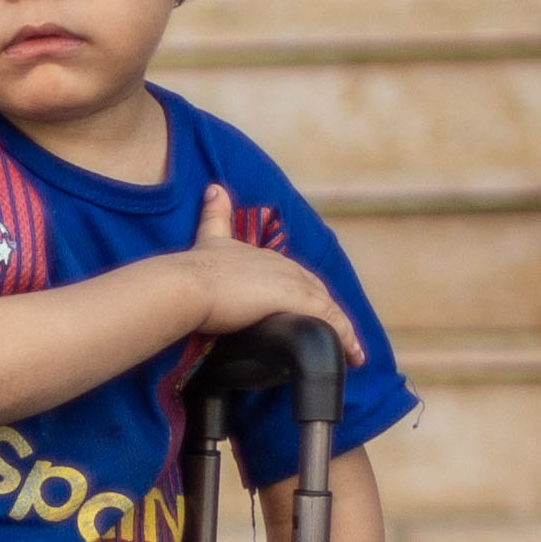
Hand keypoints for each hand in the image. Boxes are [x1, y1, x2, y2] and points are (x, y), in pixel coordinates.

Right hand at [181, 183, 361, 365]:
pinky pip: (330, 319)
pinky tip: (352, 354)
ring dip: (343, 329)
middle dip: (328, 310)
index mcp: (264, 255)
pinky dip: (345, 336)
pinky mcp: (295, 299)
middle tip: (339, 335)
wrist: (187, 284)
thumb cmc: (192, 270)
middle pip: (315, 289)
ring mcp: (291, 281)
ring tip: (353, 353)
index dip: (305, 292)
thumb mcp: (207, 239)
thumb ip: (215, 215)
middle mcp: (282, 264)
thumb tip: (215, 187)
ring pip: (327, 306)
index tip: (311, 311)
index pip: (294, 276)